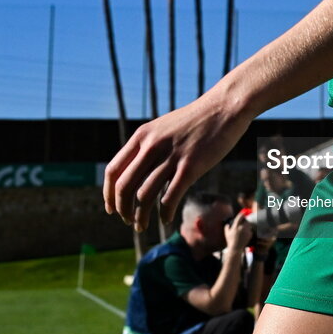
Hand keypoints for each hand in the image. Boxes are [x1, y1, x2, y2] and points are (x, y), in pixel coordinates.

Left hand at [103, 88, 252, 231]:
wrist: (224, 107)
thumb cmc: (196, 120)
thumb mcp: (164, 127)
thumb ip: (149, 146)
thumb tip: (136, 171)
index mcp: (142, 136)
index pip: (113, 170)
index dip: (108, 194)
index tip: (111, 208)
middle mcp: (152, 145)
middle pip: (124, 186)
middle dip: (122, 209)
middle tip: (128, 221)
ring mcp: (171, 156)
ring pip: (144, 196)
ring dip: (141, 217)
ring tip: (142, 226)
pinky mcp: (191, 167)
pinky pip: (170, 198)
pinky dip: (164, 214)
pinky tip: (166, 220)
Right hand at [225, 212, 252, 252]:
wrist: (236, 248)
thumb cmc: (230, 241)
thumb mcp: (227, 234)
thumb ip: (226, 228)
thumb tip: (227, 224)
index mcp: (236, 226)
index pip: (240, 217)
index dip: (242, 214)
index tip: (243, 212)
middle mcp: (241, 228)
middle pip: (245, 220)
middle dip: (245, 221)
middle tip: (244, 222)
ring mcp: (246, 231)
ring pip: (248, 225)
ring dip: (247, 225)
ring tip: (244, 228)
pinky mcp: (249, 235)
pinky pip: (250, 230)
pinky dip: (249, 231)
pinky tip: (246, 234)